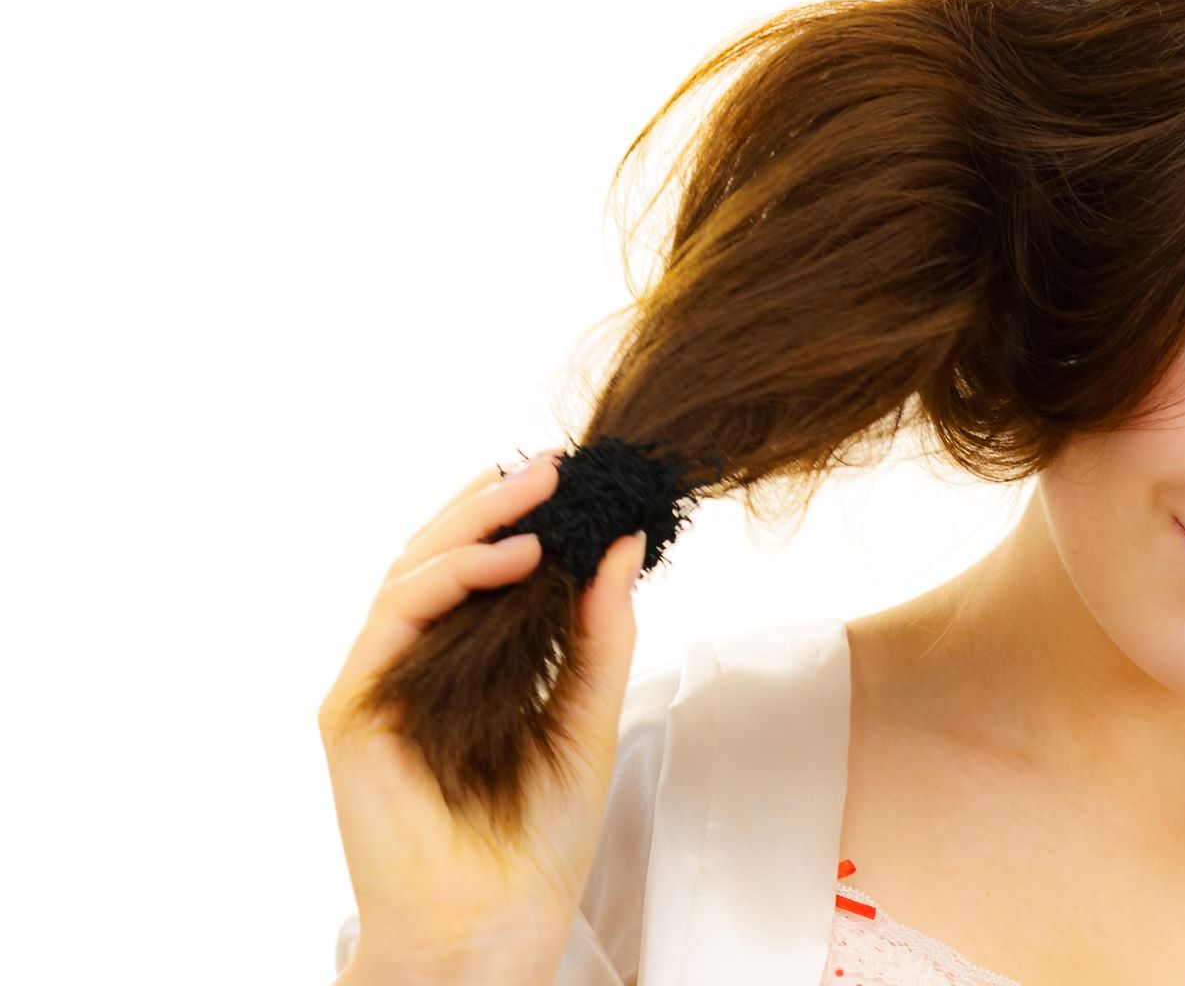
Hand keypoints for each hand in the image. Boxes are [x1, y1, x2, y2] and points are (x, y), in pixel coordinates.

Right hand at [318, 451, 645, 983]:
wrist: (493, 926)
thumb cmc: (536, 842)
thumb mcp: (589, 717)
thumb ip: (600, 634)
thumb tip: (623, 547)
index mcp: (462, 668)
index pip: (478, 569)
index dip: (516, 516)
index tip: (573, 477)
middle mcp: (413, 668)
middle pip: (439, 556)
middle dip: (497, 502)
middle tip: (556, 465)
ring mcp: (379, 686)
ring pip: (412, 573)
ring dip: (477, 523)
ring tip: (543, 496)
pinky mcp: (353, 709)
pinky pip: (396, 619)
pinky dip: (453, 576)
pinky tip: (515, 558)